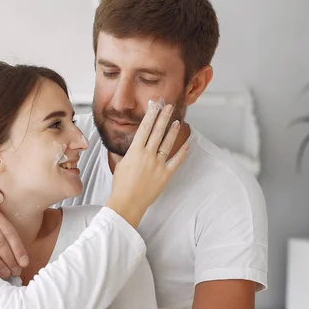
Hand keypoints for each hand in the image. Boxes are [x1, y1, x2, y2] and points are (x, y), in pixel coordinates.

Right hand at [105, 101, 188, 227]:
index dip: (151, 115)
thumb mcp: (121, 165)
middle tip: (168, 107)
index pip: (144, 128)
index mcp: (135, 151)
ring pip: (167, 144)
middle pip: (157, 132)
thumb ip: (128, 155)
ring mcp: (158, 165)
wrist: (127, 202)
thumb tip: (132, 150)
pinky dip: (182, 153)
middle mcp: (147, 155)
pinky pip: (176, 161)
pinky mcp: (165, 175)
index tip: (155, 106)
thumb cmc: (121, 185)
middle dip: (163, 117)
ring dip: (172, 131)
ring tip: (177, 122)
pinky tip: (187, 145)